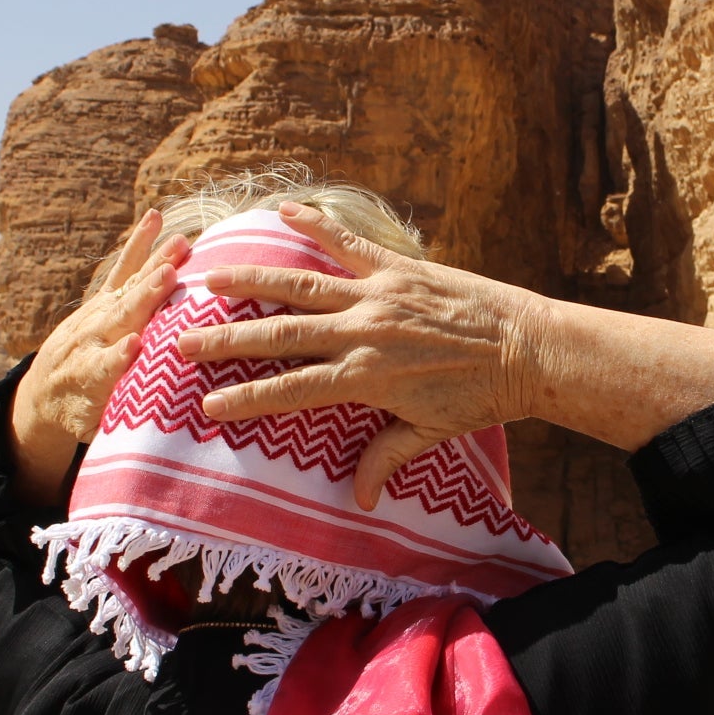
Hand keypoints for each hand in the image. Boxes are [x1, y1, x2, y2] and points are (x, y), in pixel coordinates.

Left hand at [8, 210, 188, 504]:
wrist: (41, 394)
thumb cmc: (80, 415)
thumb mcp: (96, 430)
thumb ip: (121, 422)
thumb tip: (158, 430)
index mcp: (90, 379)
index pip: (106, 367)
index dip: (120, 357)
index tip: (136, 346)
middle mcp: (91, 342)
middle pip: (120, 319)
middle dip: (143, 299)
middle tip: (167, 278)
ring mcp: (96, 316)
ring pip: (126, 289)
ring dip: (152, 266)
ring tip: (179, 245)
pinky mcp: (101, 301)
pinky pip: (120, 270)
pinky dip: (138, 245)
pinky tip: (154, 218)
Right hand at [178, 202, 713, 511]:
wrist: (530, 348)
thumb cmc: (482, 397)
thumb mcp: (432, 434)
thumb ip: (388, 459)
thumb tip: (361, 503)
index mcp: (367, 378)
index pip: (292, 391)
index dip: (248, 398)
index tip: (207, 405)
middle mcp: (364, 333)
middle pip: (281, 336)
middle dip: (228, 340)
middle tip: (182, 343)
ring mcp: (379, 295)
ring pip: (302, 286)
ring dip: (253, 280)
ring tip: (209, 278)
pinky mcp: (399, 268)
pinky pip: (348, 243)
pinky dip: (316, 225)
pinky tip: (283, 211)